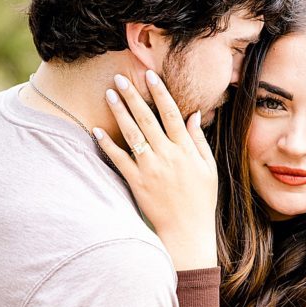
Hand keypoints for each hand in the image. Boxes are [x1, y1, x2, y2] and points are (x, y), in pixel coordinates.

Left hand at [95, 71, 218, 270]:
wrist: (188, 230)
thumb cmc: (201, 200)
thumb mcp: (208, 169)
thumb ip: (199, 141)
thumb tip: (193, 115)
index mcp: (186, 151)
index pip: (172, 114)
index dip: (160, 93)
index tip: (149, 76)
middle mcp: (168, 156)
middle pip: (148, 119)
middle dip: (133, 96)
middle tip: (119, 78)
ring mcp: (151, 169)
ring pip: (132, 134)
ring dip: (119, 112)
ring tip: (108, 94)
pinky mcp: (137, 182)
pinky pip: (120, 159)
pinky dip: (108, 144)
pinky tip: (97, 130)